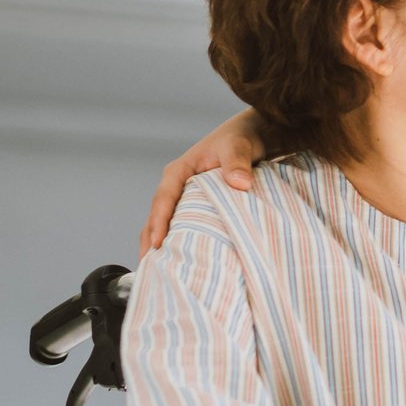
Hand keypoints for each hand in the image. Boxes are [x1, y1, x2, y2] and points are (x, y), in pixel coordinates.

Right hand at [140, 110, 265, 255]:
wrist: (256, 134)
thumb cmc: (243, 137)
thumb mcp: (239, 146)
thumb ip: (237, 162)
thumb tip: (239, 183)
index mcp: (179, 171)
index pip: (163, 199)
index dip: (158, 222)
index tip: (157, 245)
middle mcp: (177, 186)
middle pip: (158, 216)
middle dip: (151, 241)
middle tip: (149, 269)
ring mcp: (186, 197)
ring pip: (167, 223)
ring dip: (161, 245)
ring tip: (159, 272)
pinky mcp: (198, 206)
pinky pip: (183, 225)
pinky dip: (179, 241)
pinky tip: (182, 260)